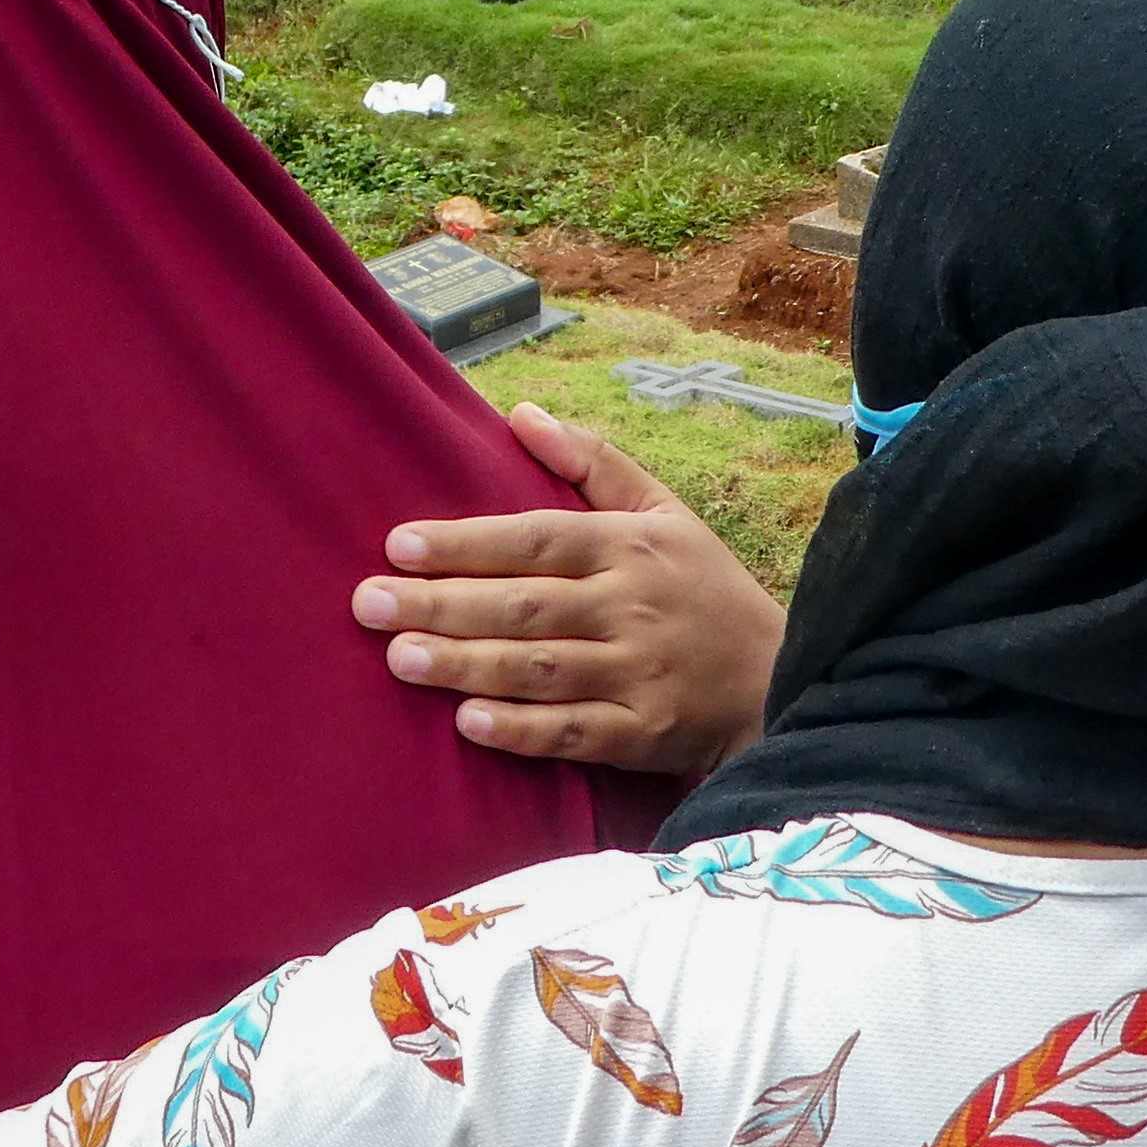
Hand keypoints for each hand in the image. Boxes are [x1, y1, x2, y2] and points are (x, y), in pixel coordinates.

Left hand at [357, 407, 786, 779]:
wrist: (778, 678)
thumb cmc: (703, 588)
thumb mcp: (663, 510)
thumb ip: (591, 462)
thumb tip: (518, 413)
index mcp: (631, 546)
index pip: (536, 538)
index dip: (466, 542)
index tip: (398, 543)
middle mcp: (632, 607)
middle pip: (525, 605)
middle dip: (442, 604)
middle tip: (369, 604)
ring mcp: (639, 673)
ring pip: (541, 668)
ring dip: (467, 664)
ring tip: (399, 658)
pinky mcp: (644, 733)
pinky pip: (574, 732)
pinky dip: (523, 730)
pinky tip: (468, 723)